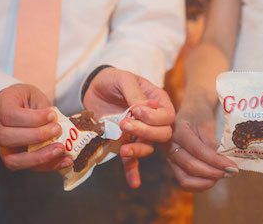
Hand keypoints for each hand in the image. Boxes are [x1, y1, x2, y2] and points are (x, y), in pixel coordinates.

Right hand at [0, 84, 71, 170]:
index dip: (32, 119)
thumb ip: (44, 111)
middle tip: (57, 130)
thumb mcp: (37, 97)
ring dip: (40, 156)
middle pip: (6, 137)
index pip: (9, 115)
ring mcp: (1, 144)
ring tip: (60, 149)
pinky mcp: (13, 157)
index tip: (53, 115)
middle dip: (35, 137)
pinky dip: (48, 165)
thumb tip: (58, 126)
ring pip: (12, 159)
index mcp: (1, 103)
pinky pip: (27, 167)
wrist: (27, 106)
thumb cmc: (31, 100)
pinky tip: (65, 161)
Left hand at [82, 67, 174, 187]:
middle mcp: (153, 119)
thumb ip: (135, 93)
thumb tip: (147, 108)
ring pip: (149, 147)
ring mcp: (140, 133)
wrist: (94, 88)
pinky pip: (132, 160)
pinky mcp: (125, 142)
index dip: (154, 117)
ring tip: (122, 148)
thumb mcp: (124, 79)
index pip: (168, 116)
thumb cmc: (113, 79)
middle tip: (124, 124)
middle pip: (163, 134)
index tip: (135, 110)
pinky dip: (133, 171)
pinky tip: (133, 182)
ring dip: (138, 150)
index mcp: (158, 101)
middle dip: (145, 132)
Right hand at [163, 102, 237, 191]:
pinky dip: (199, 184)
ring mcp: (169, 157)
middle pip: (190, 166)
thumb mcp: (207, 123)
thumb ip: (211, 143)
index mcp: (178, 131)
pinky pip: (184, 181)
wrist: (189, 110)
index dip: (216, 161)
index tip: (233, 167)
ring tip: (222, 176)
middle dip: (213, 173)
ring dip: (205, 182)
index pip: (198, 151)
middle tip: (231, 173)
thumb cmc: (199, 114)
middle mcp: (169, 146)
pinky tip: (212, 180)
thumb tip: (221, 163)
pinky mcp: (173, 165)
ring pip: (185, 179)